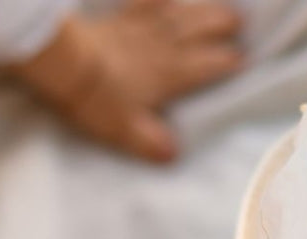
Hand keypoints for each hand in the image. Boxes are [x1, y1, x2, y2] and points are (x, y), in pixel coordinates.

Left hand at [9, 0, 243, 162]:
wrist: (61, 62)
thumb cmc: (96, 99)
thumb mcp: (127, 131)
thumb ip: (152, 144)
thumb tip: (173, 154)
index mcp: (169, 75)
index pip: (205, 66)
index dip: (226, 62)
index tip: (244, 59)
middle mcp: (160, 48)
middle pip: (196, 31)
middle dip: (220, 24)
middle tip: (241, 19)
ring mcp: (138, 28)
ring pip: (177, 11)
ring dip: (199, 5)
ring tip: (218, 1)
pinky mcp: (117, 17)